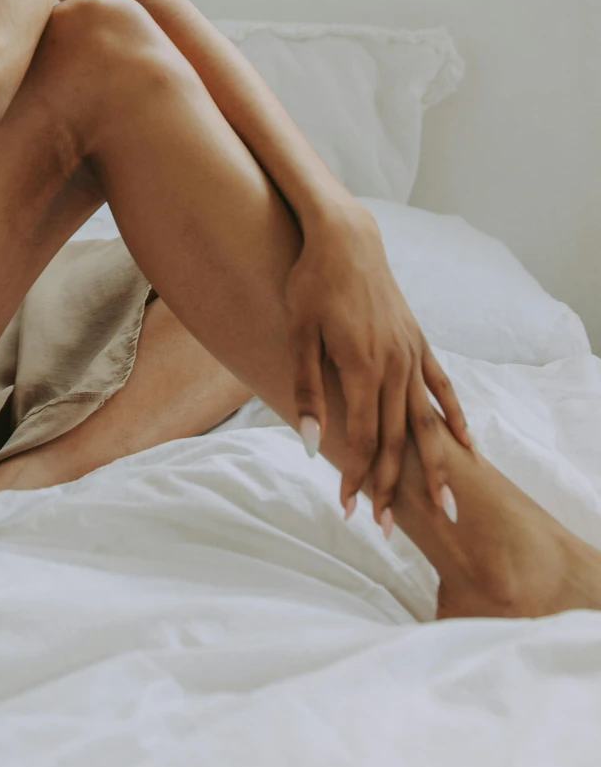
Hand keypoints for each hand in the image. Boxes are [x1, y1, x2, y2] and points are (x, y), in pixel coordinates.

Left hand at [285, 201, 471, 527]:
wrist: (344, 237)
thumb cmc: (311, 282)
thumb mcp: (298, 333)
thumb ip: (306, 389)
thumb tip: (310, 441)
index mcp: (362, 367)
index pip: (363, 438)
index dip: (356, 476)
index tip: (347, 509)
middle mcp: (394, 366)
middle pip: (398, 440)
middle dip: (393, 487)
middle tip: (390, 530)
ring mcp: (411, 354)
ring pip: (426, 422)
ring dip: (433, 467)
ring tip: (446, 507)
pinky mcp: (418, 341)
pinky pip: (442, 387)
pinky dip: (455, 418)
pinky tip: (468, 447)